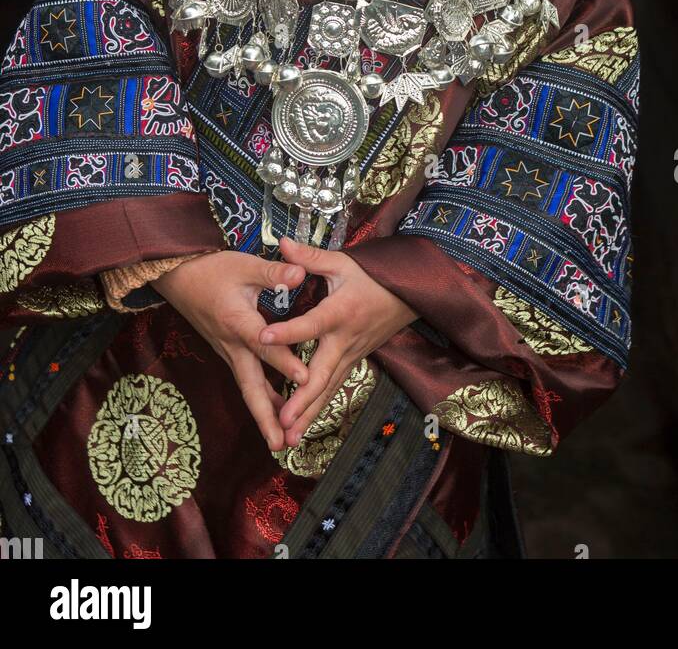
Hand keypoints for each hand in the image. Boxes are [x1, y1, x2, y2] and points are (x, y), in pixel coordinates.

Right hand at [151, 250, 309, 451]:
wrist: (177, 276)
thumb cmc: (212, 269)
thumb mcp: (244, 264)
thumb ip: (274, 272)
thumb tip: (302, 273)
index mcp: (237, 321)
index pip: (264, 344)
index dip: (285, 360)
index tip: (305, 378)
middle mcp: (231, 344)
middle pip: (249, 385)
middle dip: (265, 416)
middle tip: (281, 443)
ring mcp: (228, 351)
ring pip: (247, 387)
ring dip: (263, 413)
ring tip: (280, 441)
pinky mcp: (228, 351)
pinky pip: (245, 379)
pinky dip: (260, 397)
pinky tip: (275, 409)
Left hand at [257, 238, 419, 446]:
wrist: (410, 292)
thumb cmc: (373, 274)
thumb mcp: (343, 262)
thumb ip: (310, 258)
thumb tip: (281, 243)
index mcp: (341, 311)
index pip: (311, 324)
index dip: (287, 331)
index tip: (263, 337)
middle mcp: (346, 339)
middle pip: (322, 374)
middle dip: (302, 400)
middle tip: (281, 421)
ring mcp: (352, 355)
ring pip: (328, 389)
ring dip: (309, 414)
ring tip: (288, 438)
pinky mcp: (354, 361)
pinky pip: (334, 388)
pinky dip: (318, 408)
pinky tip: (301, 427)